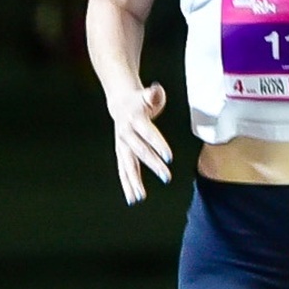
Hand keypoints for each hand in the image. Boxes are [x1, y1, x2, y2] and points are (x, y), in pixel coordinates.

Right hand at [107, 81, 173, 203]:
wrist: (120, 103)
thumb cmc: (139, 100)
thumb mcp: (148, 94)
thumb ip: (153, 95)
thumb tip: (156, 91)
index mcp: (135, 120)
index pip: (148, 134)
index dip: (158, 145)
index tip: (168, 157)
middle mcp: (126, 134)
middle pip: (140, 152)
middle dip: (153, 165)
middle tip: (167, 177)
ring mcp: (122, 145)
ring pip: (127, 165)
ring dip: (133, 181)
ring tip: (140, 197)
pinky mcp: (121, 153)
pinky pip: (123, 170)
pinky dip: (127, 184)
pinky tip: (133, 198)